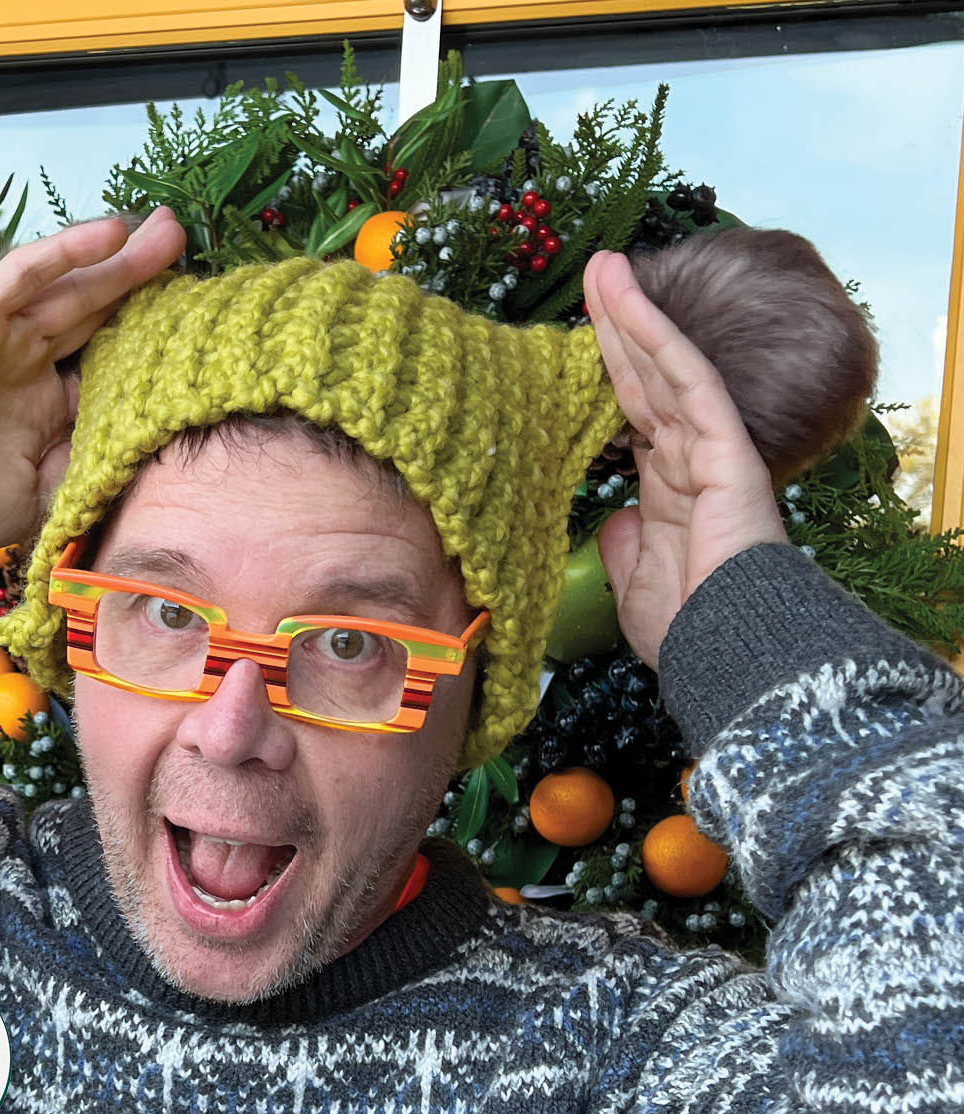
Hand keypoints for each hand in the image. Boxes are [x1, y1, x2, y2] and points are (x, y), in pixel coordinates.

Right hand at [0, 207, 185, 553]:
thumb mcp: (59, 490)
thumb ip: (102, 460)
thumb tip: (161, 441)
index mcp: (56, 407)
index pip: (115, 359)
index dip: (154, 336)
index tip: (201, 319)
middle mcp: (35, 366)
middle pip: (101, 313)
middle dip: (144, 279)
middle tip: (187, 244)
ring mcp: (7, 340)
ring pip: (73, 288)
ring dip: (119, 258)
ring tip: (167, 229)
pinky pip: (24, 276)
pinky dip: (65, 251)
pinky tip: (110, 231)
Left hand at [582, 249, 787, 669]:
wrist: (724, 653)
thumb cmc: (687, 630)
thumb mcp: (634, 583)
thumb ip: (621, 544)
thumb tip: (609, 518)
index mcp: (666, 490)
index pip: (632, 413)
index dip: (609, 372)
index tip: (581, 338)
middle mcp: (688, 460)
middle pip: (645, 379)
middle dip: (618, 326)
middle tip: (591, 274)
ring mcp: (710, 449)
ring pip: (666, 367)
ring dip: (633, 315)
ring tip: (602, 266)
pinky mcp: (727, 447)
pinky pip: (690, 381)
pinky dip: (660, 340)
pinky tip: (630, 303)